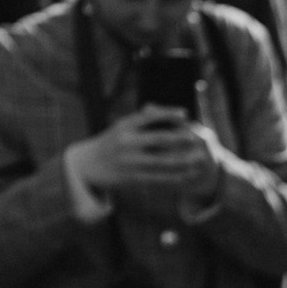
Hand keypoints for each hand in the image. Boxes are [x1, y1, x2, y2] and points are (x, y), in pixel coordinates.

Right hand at [78, 109, 217, 216]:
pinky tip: (187, 176)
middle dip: (180, 138)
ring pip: (162, 162)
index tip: (185, 114)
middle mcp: (127, 142)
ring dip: (183, 161)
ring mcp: (129, 161)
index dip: (168, 114)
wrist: (87, 166)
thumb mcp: (120, 127)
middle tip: (196, 138)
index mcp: (124, 126)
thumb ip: (139, 119)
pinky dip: (174, 178)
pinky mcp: (132, 178)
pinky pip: (157, 178)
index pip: (149, 116)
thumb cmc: (110, 143)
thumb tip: (158, 109)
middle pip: (160, 139)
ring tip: (199, 160)